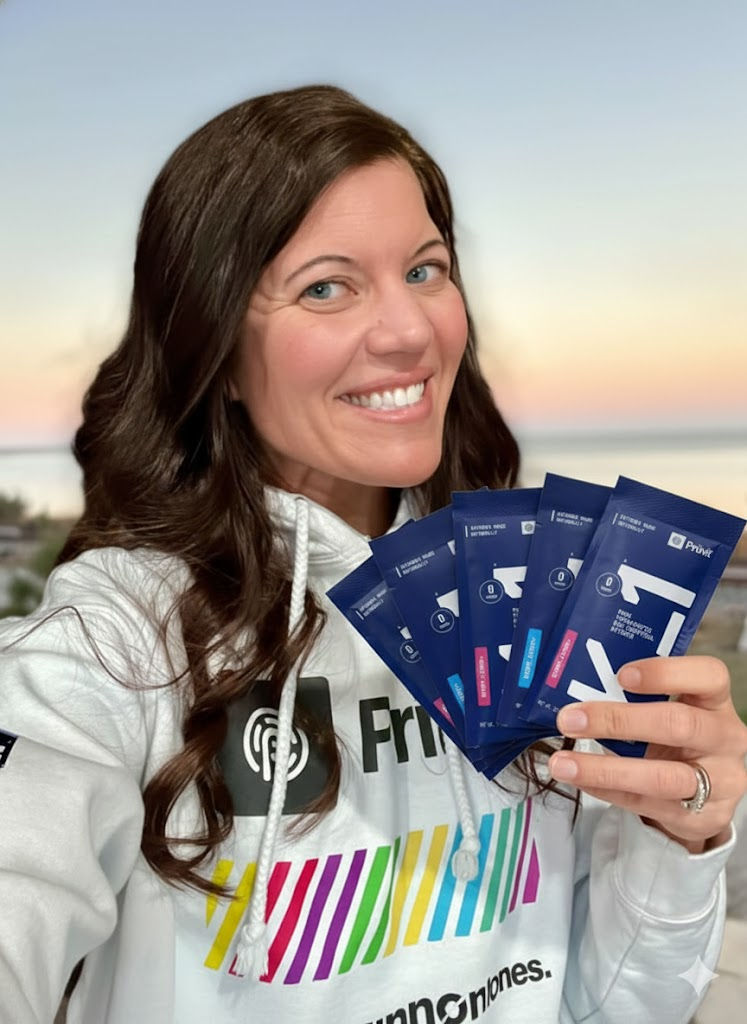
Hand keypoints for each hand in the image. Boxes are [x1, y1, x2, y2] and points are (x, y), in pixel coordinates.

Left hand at [548, 655, 746, 853]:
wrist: (708, 793)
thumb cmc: (679, 737)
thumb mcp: (673, 708)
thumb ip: (639, 696)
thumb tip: (580, 685)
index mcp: (716, 702)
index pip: (709, 675)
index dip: (666, 673)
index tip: (622, 675)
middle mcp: (725, 739)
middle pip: (678, 724)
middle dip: (619, 720)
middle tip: (571, 718)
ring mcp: (718, 782)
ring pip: (661, 777)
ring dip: (604, 769)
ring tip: (562, 762)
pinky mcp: (701, 817)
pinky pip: (645, 803)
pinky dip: (605, 789)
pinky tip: (578, 778)